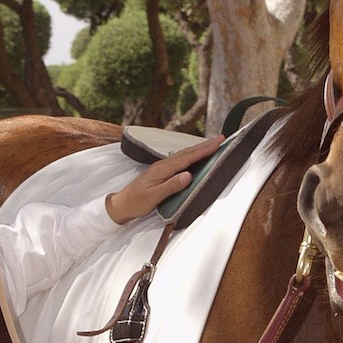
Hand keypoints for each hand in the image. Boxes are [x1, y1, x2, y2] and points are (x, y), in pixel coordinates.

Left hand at [105, 135, 224, 224]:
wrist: (121, 204)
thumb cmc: (136, 202)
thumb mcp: (154, 196)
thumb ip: (171, 186)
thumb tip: (189, 175)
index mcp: (163, 169)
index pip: (187, 157)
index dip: (204, 150)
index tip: (218, 143)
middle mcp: (163, 165)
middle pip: (187, 152)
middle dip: (205, 145)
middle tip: (221, 139)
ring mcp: (161, 167)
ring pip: (184, 155)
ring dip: (199, 149)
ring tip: (212, 145)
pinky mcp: (161, 172)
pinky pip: (179, 160)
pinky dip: (190, 156)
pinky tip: (194, 156)